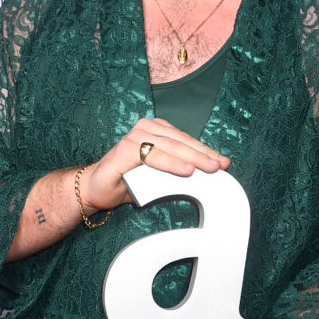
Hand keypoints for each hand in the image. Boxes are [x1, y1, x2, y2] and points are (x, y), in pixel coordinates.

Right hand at [79, 118, 229, 213]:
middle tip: (220, 165)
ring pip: (170, 147)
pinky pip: (152, 156)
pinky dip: (171, 164)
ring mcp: (134, 137)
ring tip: (208, 168)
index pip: (185, 140)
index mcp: (155, 130)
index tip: (223, 162)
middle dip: (203, 154)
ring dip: (191, 158)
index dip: (205, 151)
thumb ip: (176, 171)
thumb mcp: (157, 175)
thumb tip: (204, 175)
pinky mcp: (124, 150)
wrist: (95, 188)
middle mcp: (145, 129)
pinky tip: (186, 170)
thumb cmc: (127, 180)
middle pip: (180, 142)